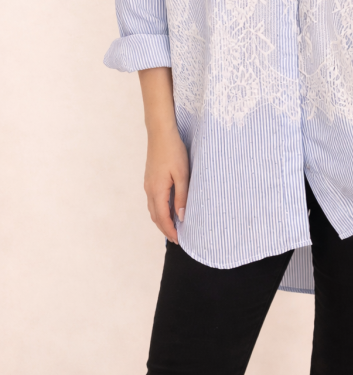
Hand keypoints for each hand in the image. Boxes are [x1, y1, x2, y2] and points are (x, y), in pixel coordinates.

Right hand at [144, 124, 188, 243]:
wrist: (160, 133)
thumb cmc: (173, 151)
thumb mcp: (182, 175)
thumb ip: (182, 197)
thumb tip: (182, 217)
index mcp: (157, 191)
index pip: (162, 218)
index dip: (170, 231)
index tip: (179, 241)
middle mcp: (149, 190)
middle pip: (155, 216)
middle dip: (165, 229)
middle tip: (177, 239)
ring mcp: (148, 184)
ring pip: (153, 209)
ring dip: (162, 220)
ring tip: (174, 227)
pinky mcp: (150, 178)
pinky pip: (153, 200)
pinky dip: (160, 209)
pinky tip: (169, 208)